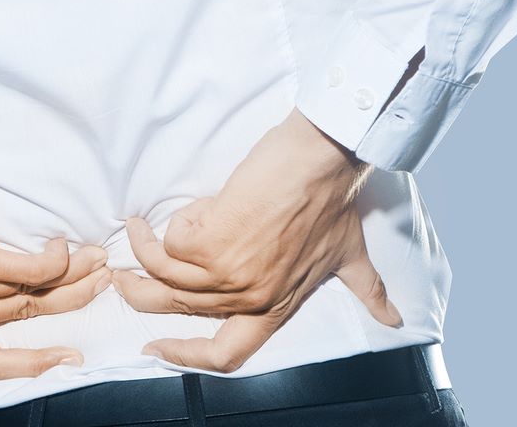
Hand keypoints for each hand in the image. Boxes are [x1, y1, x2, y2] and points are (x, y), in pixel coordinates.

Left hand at [0, 133, 111, 379]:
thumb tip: (16, 289)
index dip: (33, 366)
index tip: (68, 357)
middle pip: (27, 316)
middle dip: (73, 299)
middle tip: (101, 281)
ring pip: (35, 293)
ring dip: (74, 273)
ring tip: (95, 257)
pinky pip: (33, 271)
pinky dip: (56, 260)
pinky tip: (61, 246)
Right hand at [112, 108, 400, 372]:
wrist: (324, 158)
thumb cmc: (335, 198)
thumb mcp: (350, 255)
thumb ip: (365, 289)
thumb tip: (393, 319)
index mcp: (276, 305)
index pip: (226, 354)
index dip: (185, 358)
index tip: (156, 349)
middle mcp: (250, 297)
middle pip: (177, 309)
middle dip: (140, 293)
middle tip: (122, 277)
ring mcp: (229, 273)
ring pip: (163, 274)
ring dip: (144, 248)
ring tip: (138, 228)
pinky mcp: (212, 243)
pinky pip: (171, 240)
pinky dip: (175, 221)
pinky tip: (191, 204)